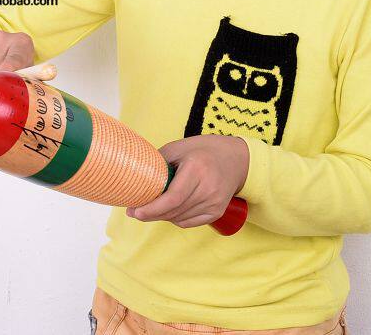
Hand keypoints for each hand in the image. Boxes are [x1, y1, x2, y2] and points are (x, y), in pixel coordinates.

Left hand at [126, 134, 248, 228]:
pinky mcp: (217, 212)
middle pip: (174, 211)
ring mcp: (215, 203)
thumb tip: (137, 177)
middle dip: (151, 214)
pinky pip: (189, 222)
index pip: (173, 197)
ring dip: (162, 216)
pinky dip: (175, 218)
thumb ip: (159, 162)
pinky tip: (168, 209)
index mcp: (197, 169)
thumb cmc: (204, 150)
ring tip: (150, 208)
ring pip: (180, 219)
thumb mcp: (179, 147)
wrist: (237, 159)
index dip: (152, 208)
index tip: (135, 210)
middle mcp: (208, 188)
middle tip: (134, 211)